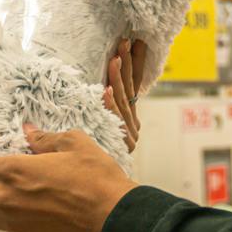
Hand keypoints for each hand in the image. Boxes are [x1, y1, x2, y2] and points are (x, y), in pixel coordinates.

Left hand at [0, 127, 138, 231]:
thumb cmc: (95, 178)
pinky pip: (5, 231)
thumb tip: (29, 132)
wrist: (114, 219)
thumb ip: (45, 138)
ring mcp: (14, 224)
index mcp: (12, 171)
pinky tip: (21, 214)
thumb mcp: (74, 144)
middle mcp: (5, 199)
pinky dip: (6, 222)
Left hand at [101, 38, 148, 152]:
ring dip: (118, 78)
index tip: (137, 41)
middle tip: (124, 42)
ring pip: (122, 100)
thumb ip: (104, 103)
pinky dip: (111, 105)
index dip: (136, 62)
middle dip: (128, 63)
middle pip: (130, 88)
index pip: (135, 82)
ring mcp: (128, 133)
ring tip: (115, 58)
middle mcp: (132, 123)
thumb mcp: (101, 125)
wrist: (106, 190)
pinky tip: (107, 91)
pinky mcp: (120, 142)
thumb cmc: (95, 156)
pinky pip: (114, 120)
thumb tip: (96, 82)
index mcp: (129, 115)